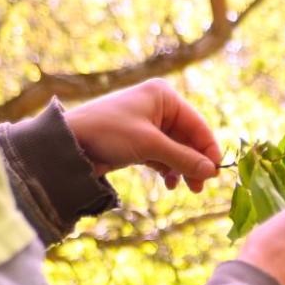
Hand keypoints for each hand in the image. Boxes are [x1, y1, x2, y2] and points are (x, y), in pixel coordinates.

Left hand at [62, 80, 221, 191]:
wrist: (70, 141)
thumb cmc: (108, 132)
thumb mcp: (149, 145)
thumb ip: (183, 158)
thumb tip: (211, 172)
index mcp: (164, 97)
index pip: (198, 125)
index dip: (208, 150)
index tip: (215, 174)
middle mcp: (159, 107)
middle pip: (189, 139)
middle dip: (195, 163)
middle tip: (199, 187)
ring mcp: (149, 124)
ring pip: (177, 149)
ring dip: (182, 169)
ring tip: (186, 188)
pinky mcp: (139, 140)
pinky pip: (163, 156)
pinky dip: (168, 169)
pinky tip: (168, 182)